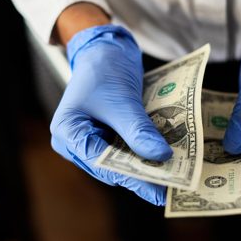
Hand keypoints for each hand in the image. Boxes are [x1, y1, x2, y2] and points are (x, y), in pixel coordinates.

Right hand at [50, 24, 172, 204]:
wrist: (105, 48)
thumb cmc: (103, 69)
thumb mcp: (122, 101)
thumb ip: (138, 131)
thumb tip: (161, 157)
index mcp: (68, 133)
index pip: (101, 163)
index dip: (132, 178)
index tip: (158, 192)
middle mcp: (75, 142)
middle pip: (110, 167)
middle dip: (140, 175)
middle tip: (171, 187)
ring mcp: (90, 139)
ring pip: (119, 161)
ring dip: (144, 166)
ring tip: (172, 178)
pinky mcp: (106, 135)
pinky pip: (125, 149)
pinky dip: (143, 153)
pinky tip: (164, 160)